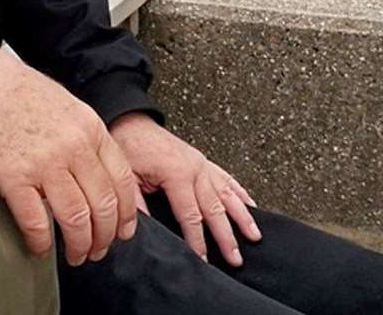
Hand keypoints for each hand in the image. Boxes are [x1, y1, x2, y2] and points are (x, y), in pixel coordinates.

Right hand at [0, 34, 139, 265]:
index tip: (121, 232)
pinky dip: (41, 243)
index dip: (125, 215)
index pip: (122, 181)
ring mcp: (43, 162)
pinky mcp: (12, 176)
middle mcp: (73, 146)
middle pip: (103, 205)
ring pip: (76, 219)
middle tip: (96, 251)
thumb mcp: (69, 108)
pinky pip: (35, 222)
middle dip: (104, 237)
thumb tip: (101, 179)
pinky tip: (39, 248)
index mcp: (90, 128)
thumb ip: (87, 140)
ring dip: (79, 246)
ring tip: (74, 255)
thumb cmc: (20, 94)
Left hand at [109, 112, 260, 265]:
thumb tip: (144, 230)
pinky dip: (240, 193)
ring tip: (254, 235)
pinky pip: (227, 179)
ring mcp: (202, 164)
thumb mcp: (127, 177)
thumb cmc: (129, 146)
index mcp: (177, 173)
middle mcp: (195, 168)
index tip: (203, 259)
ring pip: (228, 194)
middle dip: (227, 236)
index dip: (197, 240)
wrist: (131, 122)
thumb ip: (137, 205)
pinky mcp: (203, 161)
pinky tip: (251, 205)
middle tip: (236, 258)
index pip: (191, 216)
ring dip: (242, 216)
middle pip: (215, 209)